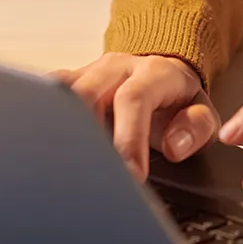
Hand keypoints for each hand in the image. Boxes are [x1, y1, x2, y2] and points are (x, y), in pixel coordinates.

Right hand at [53, 52, 220, 181]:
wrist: (158, 72)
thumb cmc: (175, 102)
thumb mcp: (201, 113)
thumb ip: (196, 128)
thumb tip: (173, 146)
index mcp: (153, 72)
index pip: (135, 99)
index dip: (129, 138)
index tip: (130, 176)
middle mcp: (116, 67)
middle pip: (88, 91)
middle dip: (85, 134)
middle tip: (89, 173)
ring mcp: (88, 72)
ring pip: (60, 90)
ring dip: (58, 125)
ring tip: (61, 162)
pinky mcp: (68, 82)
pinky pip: (45, 92)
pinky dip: (41, 114)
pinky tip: (41, 141)